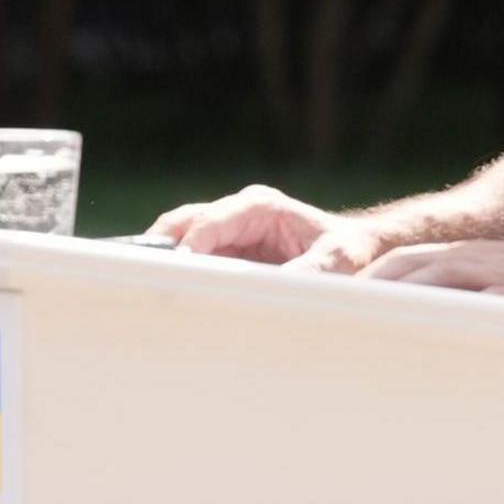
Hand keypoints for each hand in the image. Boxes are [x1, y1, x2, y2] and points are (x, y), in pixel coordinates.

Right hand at [146, 184, 389, 272]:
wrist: (361, 250)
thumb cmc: (350, 250)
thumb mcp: (337, 260)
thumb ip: (307, 271)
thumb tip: (270, 289)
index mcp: (258, 206)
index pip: (208, 222)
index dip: (186, 246)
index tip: (172, 272)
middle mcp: (237, 213)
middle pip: (182, 224)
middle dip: (159, 249)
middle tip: (142, 279)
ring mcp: (230, 231)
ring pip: (180, 241)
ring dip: (167, 264)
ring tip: (151, 292)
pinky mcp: (228, 252)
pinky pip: (195, 261)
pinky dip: (181, 276)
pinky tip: (173, 298)